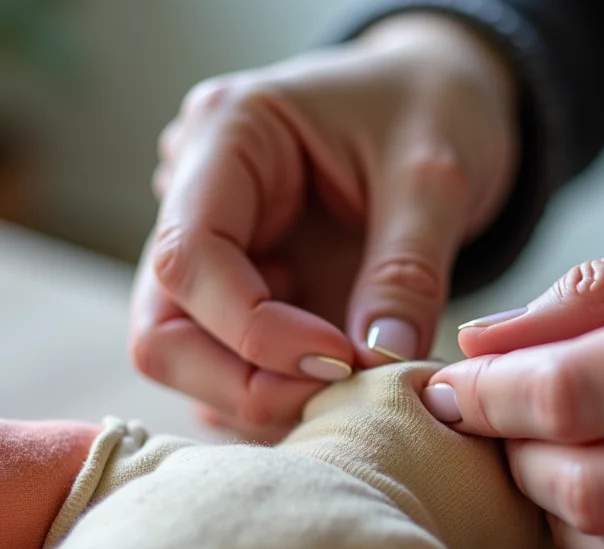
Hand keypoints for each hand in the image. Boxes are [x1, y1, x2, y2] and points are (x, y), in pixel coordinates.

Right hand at [131, 14, 517, 441]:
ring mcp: (213, 249)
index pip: (187, 256)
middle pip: (163, 328)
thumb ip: (408, 268)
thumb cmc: (434, 107)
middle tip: (342, 397)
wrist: (440, 95)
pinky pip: (227, 367)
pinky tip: (342, 392)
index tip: (340, 360)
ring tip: (353, 395)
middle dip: (245, 383)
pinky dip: (277, 396)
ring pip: (186, 359)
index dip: (253, 332)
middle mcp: (194, 194)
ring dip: (261, 398)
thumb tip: (380, 361)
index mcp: (225, 136)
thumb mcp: (437, 176)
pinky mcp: (239, 291)